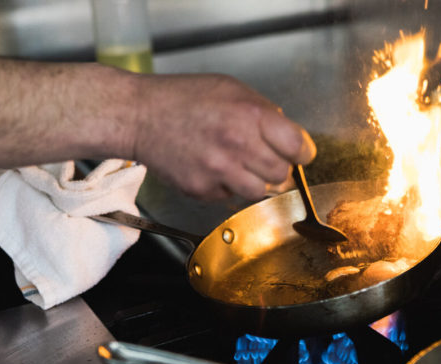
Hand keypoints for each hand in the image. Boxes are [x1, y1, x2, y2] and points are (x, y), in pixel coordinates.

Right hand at [130, 73, 315, 200]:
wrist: (139, 115)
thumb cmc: (183, 98)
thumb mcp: (232, 89)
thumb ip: (264, 112)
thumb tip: (287, 135)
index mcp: (251, 115)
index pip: (299, 147)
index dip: (301, 153)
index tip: (298, 154)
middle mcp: (238, 145)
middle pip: (283, 174)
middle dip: (277, 167)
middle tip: (262, 157)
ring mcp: (219, 171)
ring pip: (260, 192)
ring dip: (255, 182)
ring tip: (239, 165)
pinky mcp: (202, 189)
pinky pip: (230, 197)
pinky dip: (228, 187)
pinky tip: (214, 168)